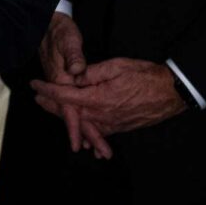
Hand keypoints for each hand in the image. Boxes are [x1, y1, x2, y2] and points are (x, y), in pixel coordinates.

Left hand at [30, 58, 185, 158]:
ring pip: (82, 125)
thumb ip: (93, 73)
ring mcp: (111, 125)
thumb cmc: (145, 75)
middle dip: (52, 106)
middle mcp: (102, 116)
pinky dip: (87, 134)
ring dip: (66, 118)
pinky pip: (99, 133)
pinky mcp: (120, 128)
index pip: (66, 96)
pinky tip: (82, 138)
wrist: (171, 93)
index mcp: (98, 99)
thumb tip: (74, 76)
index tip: (35, 85)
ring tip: (52, 112)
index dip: (48, 90)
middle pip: (70, 114)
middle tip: (36, 100)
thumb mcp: (117, 66)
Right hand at [35, 12, 91, 151]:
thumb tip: (77, 70)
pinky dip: (86, 123)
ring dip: (89, 133)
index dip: (74, 126)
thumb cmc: (59, 31)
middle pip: (75, 116)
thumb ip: (73, 56)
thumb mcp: (67, 40)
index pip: (69, 107)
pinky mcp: (70, 87)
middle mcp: (63, 86)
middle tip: (103, 153)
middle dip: (88, 136)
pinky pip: (78, 109)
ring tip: (101, 151)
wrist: (46, 25)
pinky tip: (92, 135)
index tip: (78, 142)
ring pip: (78, 115)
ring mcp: (66, 87)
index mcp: (62, 78)